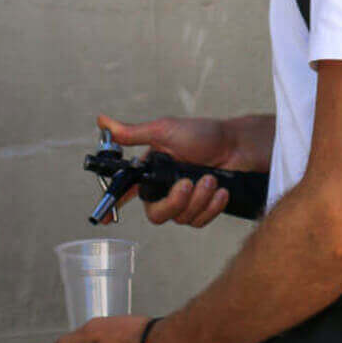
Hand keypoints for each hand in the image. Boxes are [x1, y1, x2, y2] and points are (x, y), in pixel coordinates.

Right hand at [96, 113, 233, 227]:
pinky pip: (199, 221)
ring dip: (199, 199)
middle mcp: (165, 188)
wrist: (239, 145)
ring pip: (180, 218)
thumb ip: (134, 133)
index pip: (126, 191)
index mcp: (152, 170)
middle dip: (174, 202)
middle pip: (156, 214)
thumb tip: (102, 121)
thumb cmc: (204, 134)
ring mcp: (185, 200)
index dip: (112, 205)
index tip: (103, 219)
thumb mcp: (166, 130)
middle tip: (188, 184)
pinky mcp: (203, 208)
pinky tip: (220, 191)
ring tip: (211, 179)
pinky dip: (211, 207)